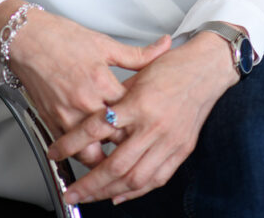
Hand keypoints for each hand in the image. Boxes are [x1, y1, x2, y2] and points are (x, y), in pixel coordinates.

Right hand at [0, 0, 170, 166]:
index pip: (131, 114)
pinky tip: (88, 150)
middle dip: (127, 145)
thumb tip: (163, 47)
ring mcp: (66, 114)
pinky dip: (79, 153)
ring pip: (90, 153)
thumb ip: (136, 54)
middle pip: (114, 139)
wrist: (26, 37)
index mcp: (102, 81)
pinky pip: (69, 149)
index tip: (150, 123)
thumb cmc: (60, 37)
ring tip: (114, 157)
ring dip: (102, 157)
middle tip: (138, 147)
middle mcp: (85, 102)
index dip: (142, 121)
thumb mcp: (104, 43)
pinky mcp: (51, 120)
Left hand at [48, 31, 238, 205]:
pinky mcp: (181, 149)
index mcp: (138, 102)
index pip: (98, 129)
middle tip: (72, 192)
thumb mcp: (136, 74)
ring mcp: (169, 141)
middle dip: (89, 183)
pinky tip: (120, 195)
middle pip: (115, 164)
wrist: (206, 68)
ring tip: (90, 196)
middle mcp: (153, 126)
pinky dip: (136, 191)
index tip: (57, 151)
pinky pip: (156, 178)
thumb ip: (116, 98)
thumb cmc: (172, 66)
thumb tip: (94, 116)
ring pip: (135, 178)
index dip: (73, 143)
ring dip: (109, 192)